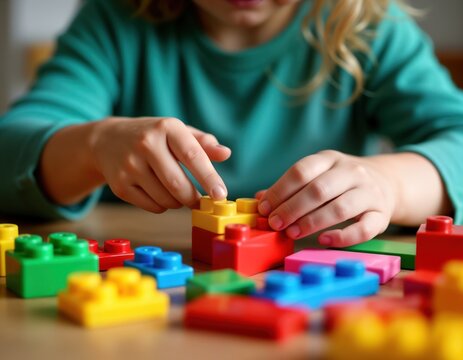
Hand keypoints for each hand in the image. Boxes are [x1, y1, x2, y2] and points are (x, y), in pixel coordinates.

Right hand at [89, 117, 230, 212]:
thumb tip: (226, 153)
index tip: (221, 195)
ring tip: (176, 192)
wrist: (107, 141)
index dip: (209, 177)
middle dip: (192, 198)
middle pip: (177, 184)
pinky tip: (158, 193)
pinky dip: (162, 206)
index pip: (192, 155)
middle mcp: (146, 144)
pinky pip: (151, 206)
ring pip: (165, 199)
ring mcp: (130, 165)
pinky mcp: (119, 185)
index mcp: (166, 127)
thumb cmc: (153, 137)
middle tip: (199, 201)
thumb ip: (203, 143)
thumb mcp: (177, 132)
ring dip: (178, 203)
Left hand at [257, 150, 396, 246]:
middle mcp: (352, 173)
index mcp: (330, 159)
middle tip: (275, 223)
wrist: (388, 182)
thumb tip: (260, 199)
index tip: (265, 207)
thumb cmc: (341, 182)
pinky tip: (324, 240)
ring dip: (312, 222)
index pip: (301, 171)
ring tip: (292, 233)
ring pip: (340, 208)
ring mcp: (369, 193)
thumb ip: (291, 187)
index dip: (280, 190)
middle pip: (318, 189)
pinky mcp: (382, 215)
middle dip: (292, 208)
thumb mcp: (318, 174)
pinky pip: (364, 229)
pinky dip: (342, 237)